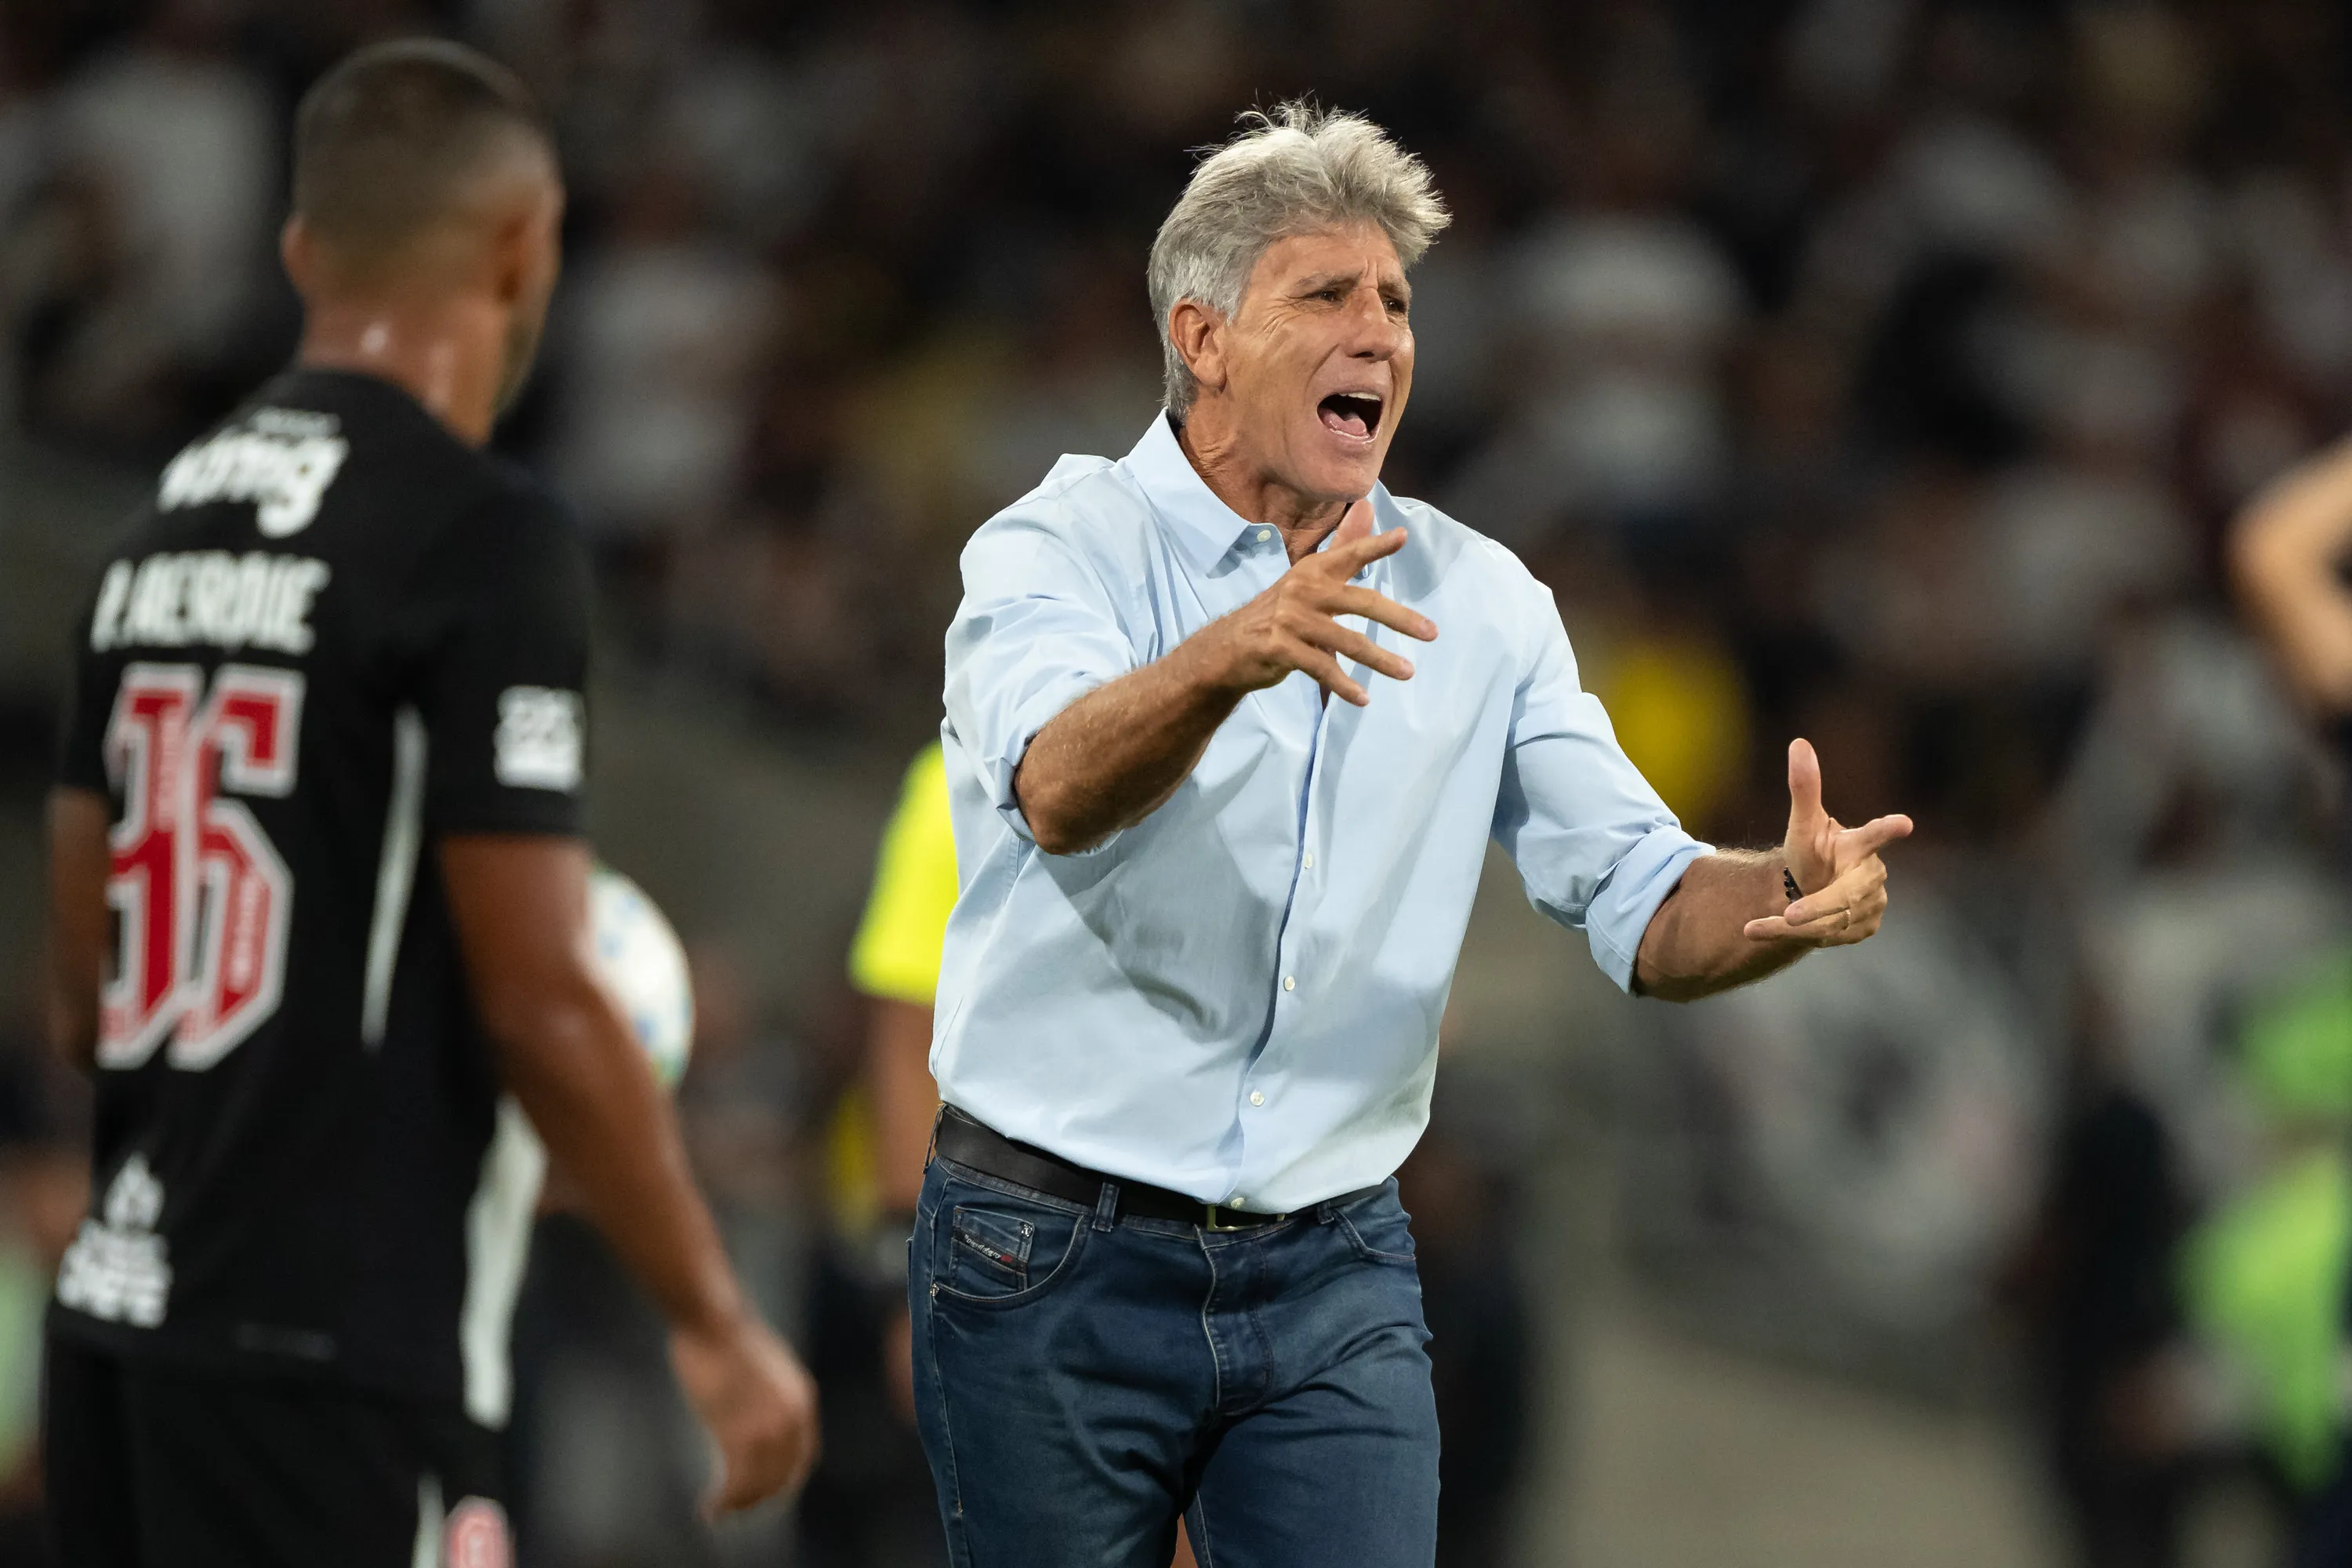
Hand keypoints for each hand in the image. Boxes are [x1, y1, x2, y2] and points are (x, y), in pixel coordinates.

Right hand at [671, 1312, 821, 1515]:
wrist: (713, 1322)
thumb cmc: (728, 1339)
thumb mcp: (766, 1368)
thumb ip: (771, 1395)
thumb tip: (757, 1414)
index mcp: (803, 1399)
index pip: (803, 1456)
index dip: (785, 1480)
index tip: (766, 1493)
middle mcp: (793, 1418)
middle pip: (783, 1476)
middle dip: (761, 1498)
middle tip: (738, 1509)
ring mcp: (768, 1428)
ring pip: (758, 1485)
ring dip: (739, 1505)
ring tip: (719, 1514)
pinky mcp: (740, 1435)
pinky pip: (735, 1483)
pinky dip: (723, 1501)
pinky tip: (709, 1508)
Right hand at [1194, 500, 1436, 706]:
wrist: (1227, 648)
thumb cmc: (1278, 614)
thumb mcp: (1308, 580)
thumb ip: (1343, 549)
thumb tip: (1368, 508)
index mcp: (1312, 571)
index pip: (1349, 554)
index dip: (1375, 546)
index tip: (1402, 538)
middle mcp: (1303, 590)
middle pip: (1361, 602)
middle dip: (1399, 618)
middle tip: (1431, 633)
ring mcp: (1291, 620)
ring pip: (1347, 641)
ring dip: (1380, 660)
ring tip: (1407, 672)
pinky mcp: (1280, 648)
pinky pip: (1321, 667)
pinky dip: (1344, 685)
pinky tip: (1363, 698)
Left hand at [1744, 738, 1912, 945]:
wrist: (1813, 889)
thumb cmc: (1814, 852)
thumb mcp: (1804, 823)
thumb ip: (1804, 788)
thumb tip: (1798, 743)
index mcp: (1859, 846)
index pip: (1875, 835)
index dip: (1887, 829)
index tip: (1904, 822)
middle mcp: (1870, 877)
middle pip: (1847, 895)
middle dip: (1819, 907)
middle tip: (1791, 916)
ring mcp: (1871, 906)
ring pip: (1832, 922)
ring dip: (1793, 927)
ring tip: (1754, 927)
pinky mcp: (1862, 929)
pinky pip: (1824, 937)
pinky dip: (1789, 938)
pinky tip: (1761, 930)